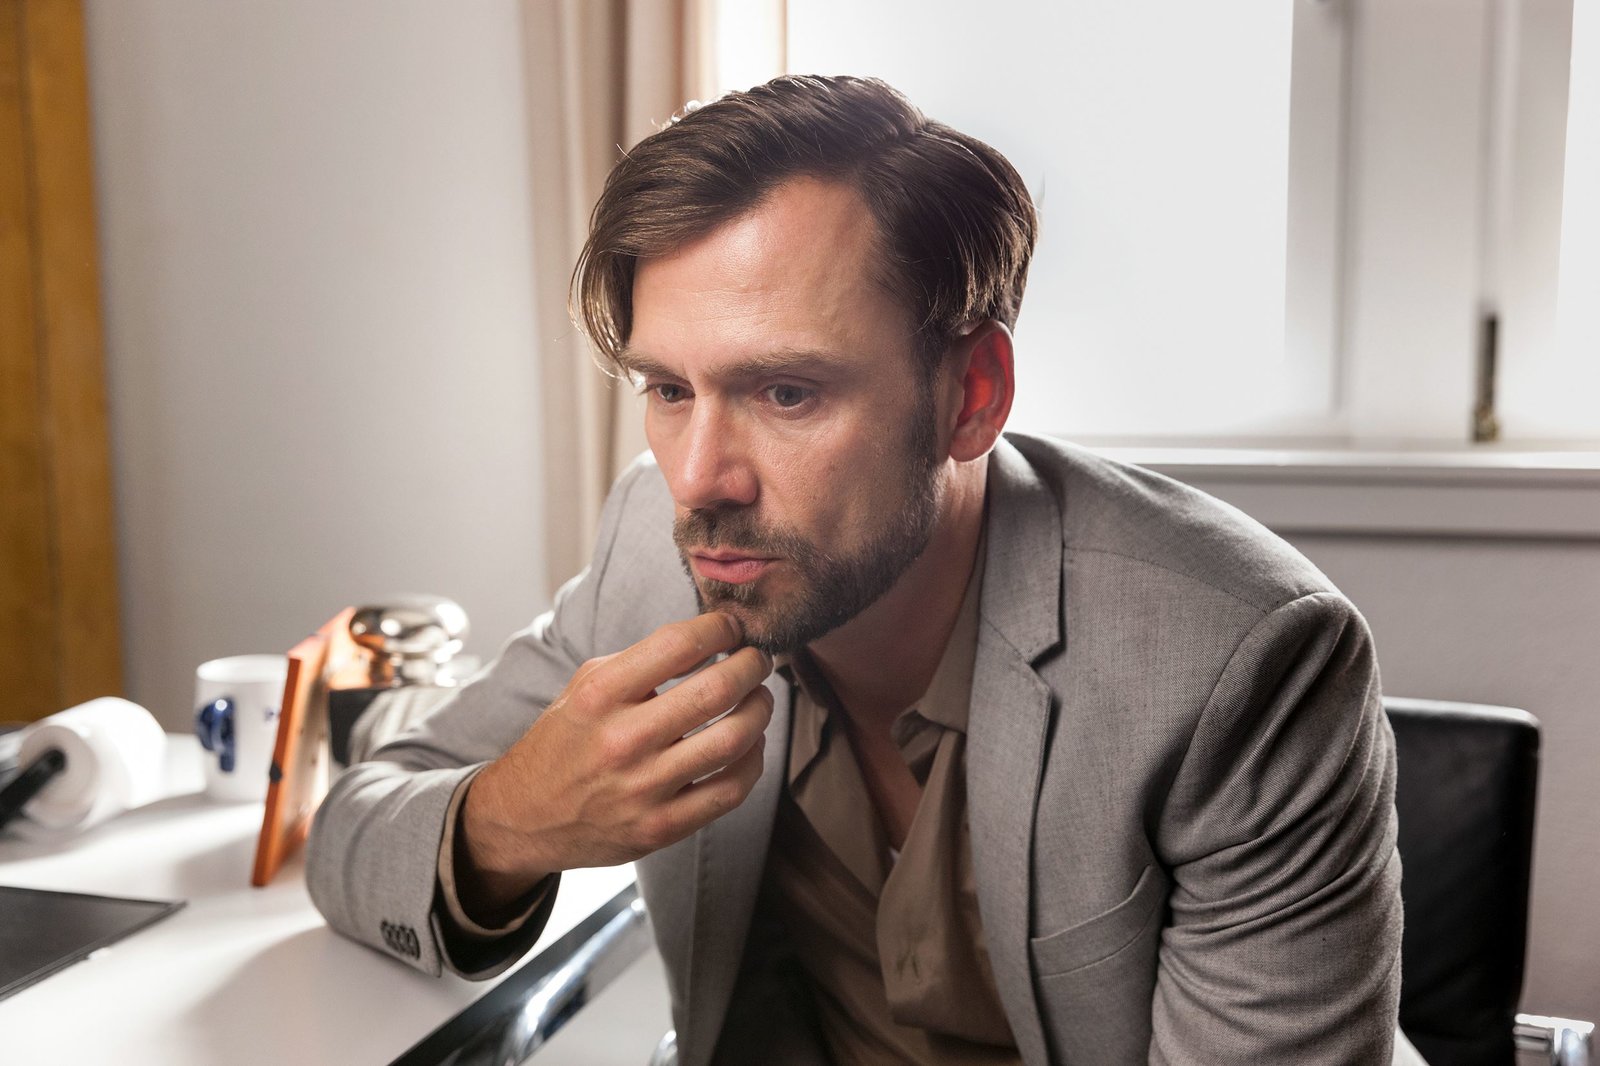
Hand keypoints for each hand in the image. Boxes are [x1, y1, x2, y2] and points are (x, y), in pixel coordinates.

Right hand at [456, 612, 773, 919]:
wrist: (523, 817)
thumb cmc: (564, 742)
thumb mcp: (584, 687)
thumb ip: (641, 662)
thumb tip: (711, 639)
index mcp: (600, 695)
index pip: (678, 644)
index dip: (720, 628)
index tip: (732, 627)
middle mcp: (622, 740)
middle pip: (717, 690)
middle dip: (752, 665)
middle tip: (758, 659)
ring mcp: (643, 789)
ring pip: (734, 740)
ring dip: (761, 710)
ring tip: (760, 698)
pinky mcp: (661, 828)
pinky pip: (731, 790)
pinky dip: (753, 760)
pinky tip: (750, 744)